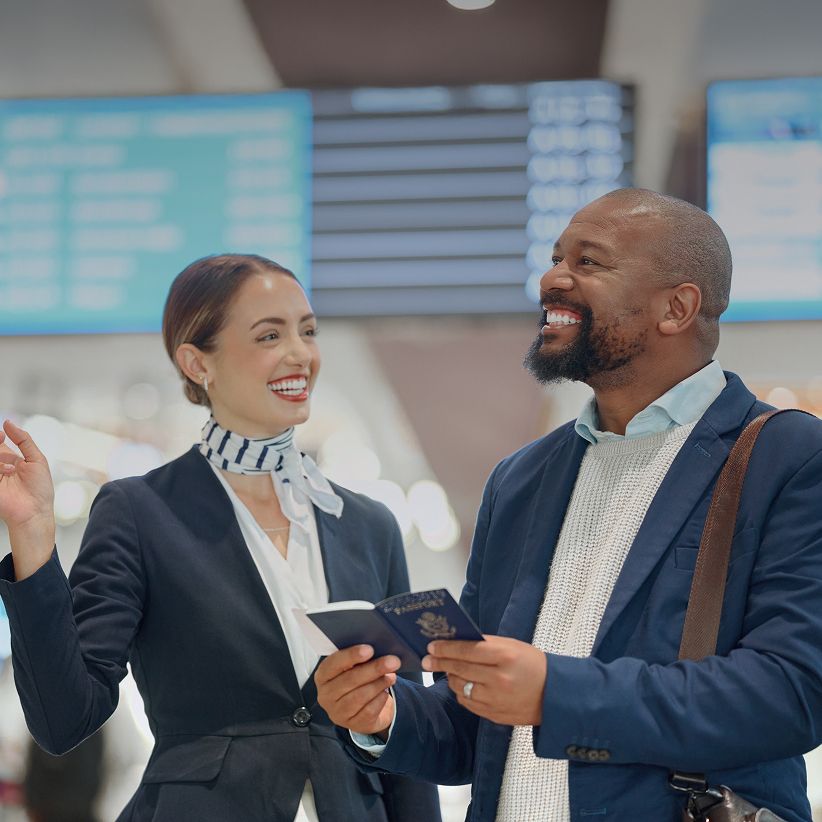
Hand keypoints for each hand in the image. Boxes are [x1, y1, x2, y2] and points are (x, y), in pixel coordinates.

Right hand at [0, 420, 55, 578]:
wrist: (35, 511)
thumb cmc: (40, 489)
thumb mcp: (37, 459)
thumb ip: (23, 440)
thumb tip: (7, 423)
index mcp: (12, 460)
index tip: (2, 435)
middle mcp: (0, 467)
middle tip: (2, 447)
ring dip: (0, 460)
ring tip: (10, 469)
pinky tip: (6, 473)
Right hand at [315, 645, 398, 735]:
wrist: (362, 707)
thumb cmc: (356, 680)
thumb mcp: (351, 667)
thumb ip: (358, 659)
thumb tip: (376, 651)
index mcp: (323, 676)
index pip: (333, 664)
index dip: (351, 656)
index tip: (369, 650)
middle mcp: (326, 695)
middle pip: (350, 680)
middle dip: (374, 669)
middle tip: (392, 661)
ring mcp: (338, 712)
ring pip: (360, 696)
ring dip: (379, 684)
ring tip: (391, 676)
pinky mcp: (352, 724)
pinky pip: (369, 710)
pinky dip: (380, 699)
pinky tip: (385, 692)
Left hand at [423, 635, 546, 725]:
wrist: (555, 696)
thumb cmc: (533, 665)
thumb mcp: (513, 646)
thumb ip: (486, 644)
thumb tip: (457, 642)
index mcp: (505, 656)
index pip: (467, 650)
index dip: (446, 648)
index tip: (431, 646)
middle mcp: (499, 679)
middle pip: (460, 669)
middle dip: (440, 663)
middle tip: (427, 659)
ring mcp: (496, 700)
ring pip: (461, 687)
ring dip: (450, 677)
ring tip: (447, 670)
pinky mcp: (494, 715)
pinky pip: (468, 703)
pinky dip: (461, 692)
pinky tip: (461, 685)